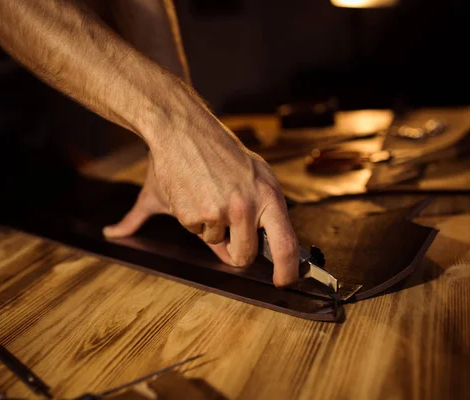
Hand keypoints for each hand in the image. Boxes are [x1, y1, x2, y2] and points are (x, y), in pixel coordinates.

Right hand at [103, 120, 299, 286]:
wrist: (183, 131)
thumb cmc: (220, 151)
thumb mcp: (254, 175)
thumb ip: (262, 211)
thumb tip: (265, 243)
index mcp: (269, 197)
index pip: (286, 245)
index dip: (287, 271)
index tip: (284, 280)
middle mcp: (246, 208)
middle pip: (245, 256)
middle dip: (236, 252)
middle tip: (229, 230)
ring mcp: (218, 213)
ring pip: (216, 242)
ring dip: (211, 227)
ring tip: (208, 193)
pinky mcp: (192, 216)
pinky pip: (196, 232)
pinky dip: (193, 218)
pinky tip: (193, 193)